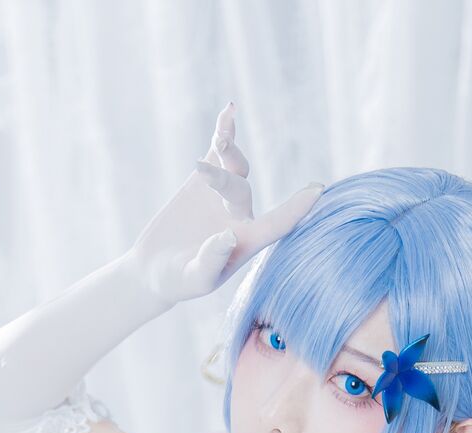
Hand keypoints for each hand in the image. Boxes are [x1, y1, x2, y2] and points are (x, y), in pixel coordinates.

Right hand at [126, 101, 324, 307]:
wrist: (154, 269)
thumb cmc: (178, 283)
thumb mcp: (194, 280)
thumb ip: (211, 262)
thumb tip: (229, 235)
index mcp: (247, 242)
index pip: (277, 224)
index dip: (296, 209)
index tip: (317, 190)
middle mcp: (240, 215)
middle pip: (242, 188)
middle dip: (223, 177)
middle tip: (201, 170)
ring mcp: (223, 193)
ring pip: (235, 165)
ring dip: (228, 148)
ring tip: (219, 138)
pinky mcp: (204, 178)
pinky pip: (218, 151)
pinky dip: (224, 130)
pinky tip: (230, 110)